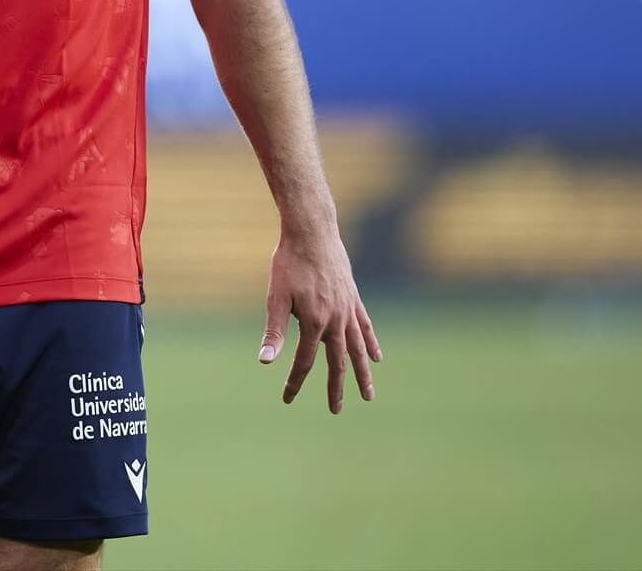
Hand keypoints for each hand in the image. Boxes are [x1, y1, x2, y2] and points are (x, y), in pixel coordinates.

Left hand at [258, 230, 381, 412]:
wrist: (312, 231)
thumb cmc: (289, 262)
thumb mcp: (276, 296)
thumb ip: (274, 331)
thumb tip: (265, 361)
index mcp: (314, 322)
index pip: (304, 361)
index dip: (294, 382)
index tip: (286, 399)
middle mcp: (336, 320)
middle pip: (337, 362)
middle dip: (336, 388)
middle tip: (335, 410)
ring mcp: (348, 309)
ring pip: (358, 349)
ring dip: (362, 374)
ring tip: (368, 395)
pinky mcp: (354, 298)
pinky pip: (365, 326)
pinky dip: (370, 343)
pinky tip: (376, 357)